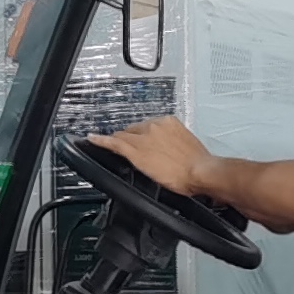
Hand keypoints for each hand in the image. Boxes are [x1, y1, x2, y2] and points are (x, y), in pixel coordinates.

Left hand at [99, 114, 219, 198]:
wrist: (201, 171)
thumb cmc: (198, 163)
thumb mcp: (186, 146)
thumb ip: (173, 143)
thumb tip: (169, 150)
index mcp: (169, 122)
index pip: (147, 126)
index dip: (142, 136)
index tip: (142, 142)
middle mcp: (155, 125)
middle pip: (134, 130)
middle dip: (132, 139)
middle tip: (134, 151)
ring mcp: (144, 137)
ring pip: (124, 136)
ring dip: (120, 142)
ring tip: (113, 146)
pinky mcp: (135, 151)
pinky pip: (113, 143)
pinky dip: (101, 141)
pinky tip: (93, 139)